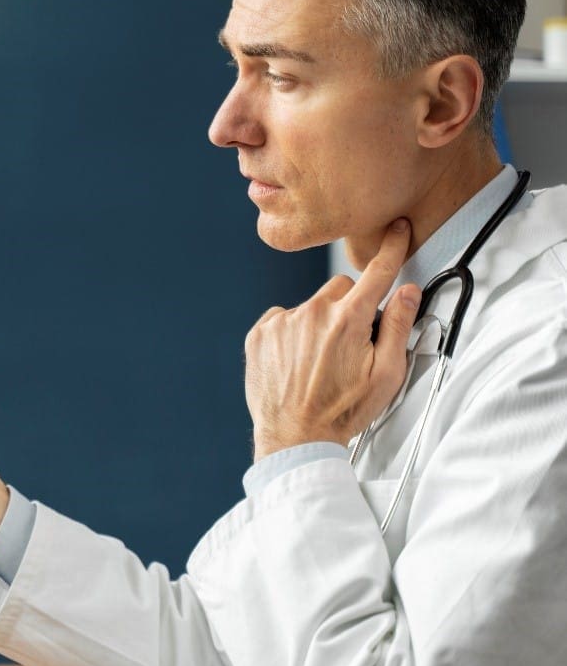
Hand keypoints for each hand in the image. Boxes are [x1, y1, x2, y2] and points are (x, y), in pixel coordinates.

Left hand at [245, 219, 421, 460]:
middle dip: (350, 307)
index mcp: (348, 320)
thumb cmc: (343, 410)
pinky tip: (296, 361)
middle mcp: (312, 313)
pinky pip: (282, 320)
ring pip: (310, 306)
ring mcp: (282, 322)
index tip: (396, 228)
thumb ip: (398, 327)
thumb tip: (407, 292)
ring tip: (319, 361)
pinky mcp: (259, 333)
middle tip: (350, 343)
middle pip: (341, 289)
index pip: (377, 273)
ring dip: (318, 323)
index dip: (391, 248)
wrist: (296, 436)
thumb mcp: (386, 374)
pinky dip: (291, 333)